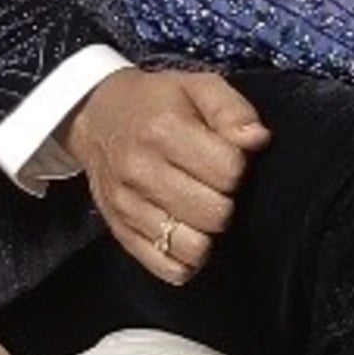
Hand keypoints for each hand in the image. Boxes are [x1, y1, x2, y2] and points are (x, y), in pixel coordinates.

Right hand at [61, 64, 268, 286]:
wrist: (96, 116)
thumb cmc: (156, 102)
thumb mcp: (198, 87)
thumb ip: (232, 110)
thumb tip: (258, 140)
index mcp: (163, 130)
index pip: (228, 171)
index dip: (239, 167)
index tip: (228, 159)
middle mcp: (140, 171)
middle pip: (215, 213)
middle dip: (226, 200)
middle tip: (215, 185)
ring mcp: (127, 206)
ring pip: (193, 247)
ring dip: (208, 233)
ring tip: (202, 209)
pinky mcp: (120, 232)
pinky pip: (166, 268)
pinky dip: (186, 260)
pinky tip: (189, 235)